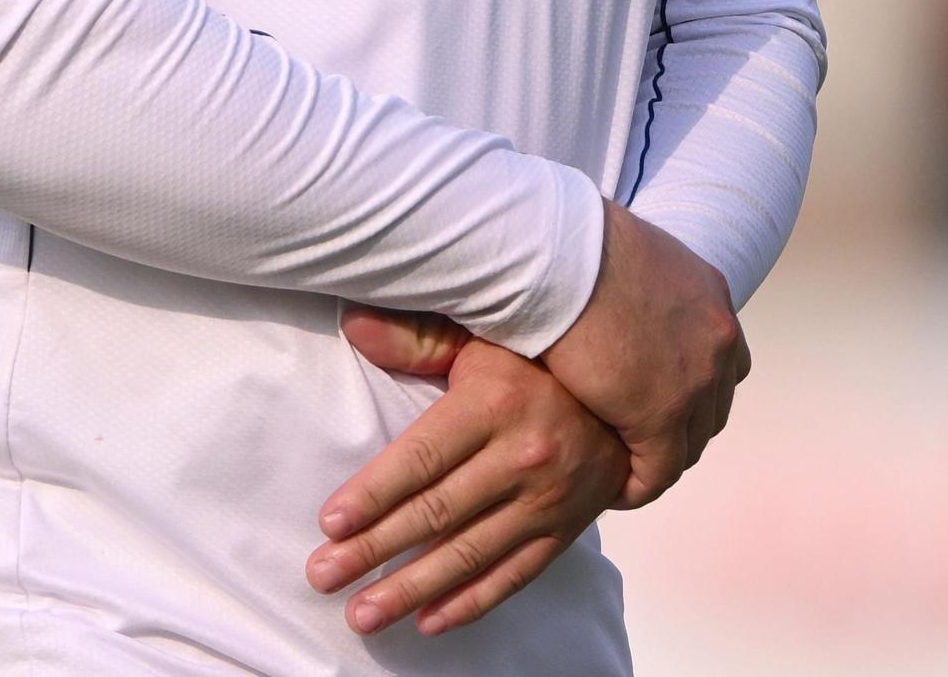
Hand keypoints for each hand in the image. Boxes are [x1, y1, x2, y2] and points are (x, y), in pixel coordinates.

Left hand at [309, 307, 629, 637]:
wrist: (625, 396)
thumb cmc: (535, 363)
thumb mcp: (481, 339)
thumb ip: (418, 339)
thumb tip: (355, 325)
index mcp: (494, 405)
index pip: (422, 458)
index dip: (374, 493)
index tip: (330, 523)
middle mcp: (523, 457)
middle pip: (435, 512)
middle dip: (373, 550)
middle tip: (323, 576)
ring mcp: (547, 501)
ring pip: (469, 554)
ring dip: (410, 590)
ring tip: (362, 614)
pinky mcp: (564, 531)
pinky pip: (513, 576)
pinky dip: (470, 604)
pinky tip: (428, 622)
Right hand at [535, 201, 746, 506]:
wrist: (553, 252)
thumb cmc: (563, 243)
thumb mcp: (619, 252)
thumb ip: (631, 282)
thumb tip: (604, 290)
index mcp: (708, 293)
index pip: (720, 358)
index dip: (690, 387)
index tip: (653, 401)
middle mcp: (717, 336)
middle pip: (712, 406)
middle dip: (680, 428)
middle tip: (639, 443)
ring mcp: (697, 379)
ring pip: (690, 444)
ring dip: (659, 459)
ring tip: (623, 469)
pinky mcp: (662, 414)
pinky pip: (659, 471)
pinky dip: (638, 485)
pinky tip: (611, 489)